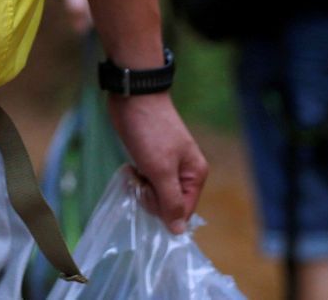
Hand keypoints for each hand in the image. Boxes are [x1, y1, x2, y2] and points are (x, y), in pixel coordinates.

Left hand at [107, 93, 207, 232]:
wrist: (134, 97)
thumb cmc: (150, 132)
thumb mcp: (161, 170)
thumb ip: (171, 202)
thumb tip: (179, 231)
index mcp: (196, 175)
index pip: (183, 211)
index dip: (163, 209)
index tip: (148, 192)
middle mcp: (186, 172)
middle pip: (169, 204)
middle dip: (151, 197)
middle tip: (141, 177)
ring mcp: (168, 166)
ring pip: (156, 193)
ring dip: (142, 188)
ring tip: (135, 170)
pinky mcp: (152, 159)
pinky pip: (147, 181)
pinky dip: (138, 179)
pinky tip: (131, 168)